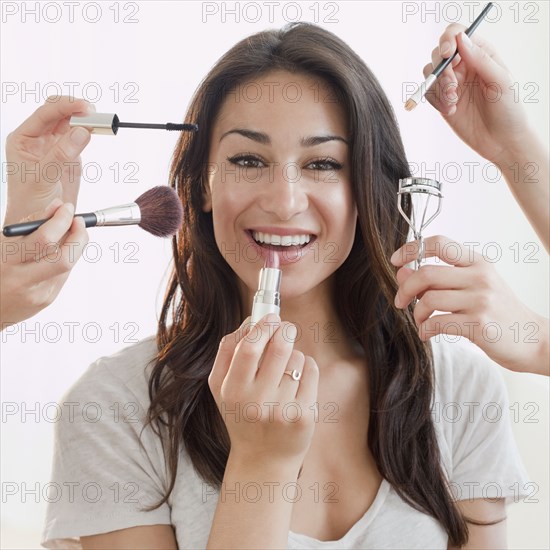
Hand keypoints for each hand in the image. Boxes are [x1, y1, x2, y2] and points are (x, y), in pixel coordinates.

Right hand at [1, 200, 88, 328]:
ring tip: (67, 233)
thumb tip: (57, 206)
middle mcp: (23, 281)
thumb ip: (29, 225)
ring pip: (68, 264)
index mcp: (6, 262)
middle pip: (65, 257)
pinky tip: (56, 254)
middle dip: (79, 236)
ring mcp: (38, 294)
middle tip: (79, 221)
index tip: (67, 208)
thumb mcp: (2, 243)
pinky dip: (65, 259)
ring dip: (74, 245)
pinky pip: (64, 274)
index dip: (61, 221)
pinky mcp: (47, 300)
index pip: (44, 239)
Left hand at [4, 96, 93, 224]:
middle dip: (77, 110)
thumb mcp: (42, 178)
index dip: (66, 107)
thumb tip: (82, 132)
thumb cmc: (29, 203)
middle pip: (59, 114)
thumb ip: (61, 154)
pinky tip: (98, 131)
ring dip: (87, 120)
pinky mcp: (70, 156)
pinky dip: (91, 133)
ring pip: (72, 124)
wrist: (40, 223)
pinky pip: (81, 138)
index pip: (45, 114)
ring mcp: (56, 146)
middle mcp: (39, 139)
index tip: (85, 107)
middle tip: (96, 114)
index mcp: (24, 139)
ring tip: (101, 123)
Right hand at [208, 314, 318, 465]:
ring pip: (296, 358)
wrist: (262, 460)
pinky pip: (311, 371)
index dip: (262, 326)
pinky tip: (298, 379)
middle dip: (284, 330)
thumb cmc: (242, 415)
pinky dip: (307, 367)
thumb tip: (251, 320)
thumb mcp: (222, 388)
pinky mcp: (304, 416)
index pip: (248, 347)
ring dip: (294, 354)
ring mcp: (282, 410)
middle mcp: (256, 402)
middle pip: (277, 348)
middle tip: (285, 328)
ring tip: (286, 369)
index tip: (270, 316)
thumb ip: (228, 351)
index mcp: (232, 391)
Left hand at [391, 235, 548, 374]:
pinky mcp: (479, 324)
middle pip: (426, 273)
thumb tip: (402, 272)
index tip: (396, 261)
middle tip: (400, 302)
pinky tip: (426, 334)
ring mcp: (481, 300)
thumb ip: (438, 279)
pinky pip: (437, 323)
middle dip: (405, 289)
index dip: (411, 249)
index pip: (439, 243)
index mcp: (478, 262)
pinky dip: (424, 330)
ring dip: (416, 313)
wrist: (533, 340)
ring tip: (421, 321)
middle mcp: (480, 276)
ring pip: (428, 299)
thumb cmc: (498, 313)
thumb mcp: (472, 288)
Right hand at [423, 23, 531, 165]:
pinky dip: (437, 102)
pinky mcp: (443, 102)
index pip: (456, 34)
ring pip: (430, 75)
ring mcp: (452, 84)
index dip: (447, 40)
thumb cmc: (508, 110)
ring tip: (453, 102)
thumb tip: (460, 39)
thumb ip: (480, 59)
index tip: (446, 55)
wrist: (501, 141)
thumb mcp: (500, 81)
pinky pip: (429, 95)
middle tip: (453, 88)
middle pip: (437, 54)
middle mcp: (464, 66)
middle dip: (441, 71)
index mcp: (480, 54)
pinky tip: (452, 111)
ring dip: (439, 89)